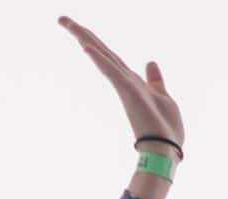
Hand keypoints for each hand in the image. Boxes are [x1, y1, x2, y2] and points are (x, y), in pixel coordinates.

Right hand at [59, 17, 183, 152]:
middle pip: (100, 51)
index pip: (110, 56)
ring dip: (84, 38)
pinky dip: (99, 59)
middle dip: (82, 34)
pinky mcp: (127, 92)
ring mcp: (124, 86)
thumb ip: (154, 80)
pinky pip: (111, 72)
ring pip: (102, 56)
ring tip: (65, 21)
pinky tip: (86, 47)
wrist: (166, 150)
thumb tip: (150, 61)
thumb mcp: (162, 96)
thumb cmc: (165, 129)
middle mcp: (124, 81)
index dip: (95, 42)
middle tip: (61, 18)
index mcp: (131, 81)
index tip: (80, 29)